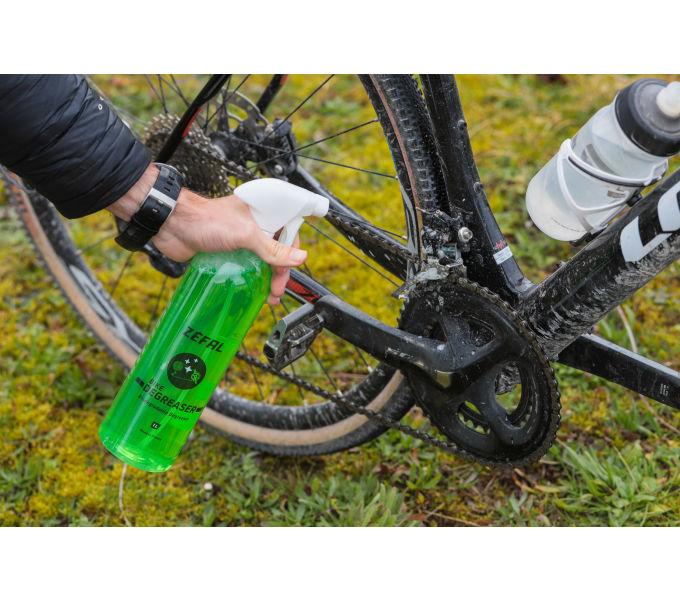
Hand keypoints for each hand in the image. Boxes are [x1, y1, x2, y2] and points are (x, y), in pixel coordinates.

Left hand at [108, 165, 306, 304]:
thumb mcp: (246, 235)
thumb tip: (299, 258)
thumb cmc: (206, 220)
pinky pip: (246, 268)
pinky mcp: (229, 252)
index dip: (293, 251)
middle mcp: (255, 225)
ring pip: (262, 261)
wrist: (172, 225)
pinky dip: (252, 281)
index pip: (288, 230)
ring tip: (268, 297)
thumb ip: (272, 249)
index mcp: (263, 212)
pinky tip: (254, 293)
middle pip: (277, 250)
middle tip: (277, 289)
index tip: (292, 269)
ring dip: (267, 280)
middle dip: (279, 272)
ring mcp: (241, 239)